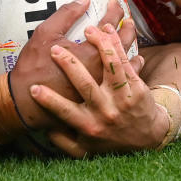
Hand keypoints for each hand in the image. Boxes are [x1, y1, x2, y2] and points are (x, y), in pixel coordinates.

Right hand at [8, 0, 134, 129]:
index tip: (114, 4)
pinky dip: (130, 69)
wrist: (27, 104)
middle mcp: (102, 71)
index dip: (114, 12)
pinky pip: (123, 83)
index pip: (109, 25)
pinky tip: (131, 64)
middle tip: (128, 20)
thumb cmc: (34, 67)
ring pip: (127, 65)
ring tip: (132, 39)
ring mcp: (102, 87)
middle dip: (127, 28)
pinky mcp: (100, 98)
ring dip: (130, 48)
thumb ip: (66, 14)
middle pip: (123, 44)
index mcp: (90, 53)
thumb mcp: (45, 34)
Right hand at [29, 23, 166, 157]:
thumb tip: (45, 129)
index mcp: (88, 125)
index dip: (49, 101)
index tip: (33, 88)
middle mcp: (106, 112)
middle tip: (55, 50)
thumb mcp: (85, 150)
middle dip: (69, 66)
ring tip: (88, 30)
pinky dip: (116, 45)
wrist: (147, 139)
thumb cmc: (110, 140)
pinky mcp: (137, 87)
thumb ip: (63, 141)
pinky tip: (107, 31)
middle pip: (86, 85)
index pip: (65, 112)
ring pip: (110, 68)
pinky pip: (125, 62)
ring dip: (99, 46)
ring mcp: (123, 99)